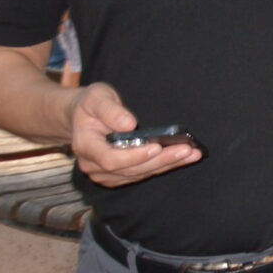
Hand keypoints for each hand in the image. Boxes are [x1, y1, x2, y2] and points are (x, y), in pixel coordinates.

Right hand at [66, 83, 199, 185]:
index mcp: (86, 146)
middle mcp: (94, 165)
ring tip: (192, 154)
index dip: (134, 156)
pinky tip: (182, 158)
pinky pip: (142, 173)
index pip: (110, 159)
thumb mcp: (96, 97)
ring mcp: (106, 173)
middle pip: (130, 170)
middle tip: (186, 150)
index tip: (156, 147)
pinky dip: (163, 165)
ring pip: (139, 174)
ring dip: (167, 164)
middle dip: (160, 160)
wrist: (81, 117)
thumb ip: (110, 110)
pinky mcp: (118, 174)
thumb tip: (129, 124)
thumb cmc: (90, 105)